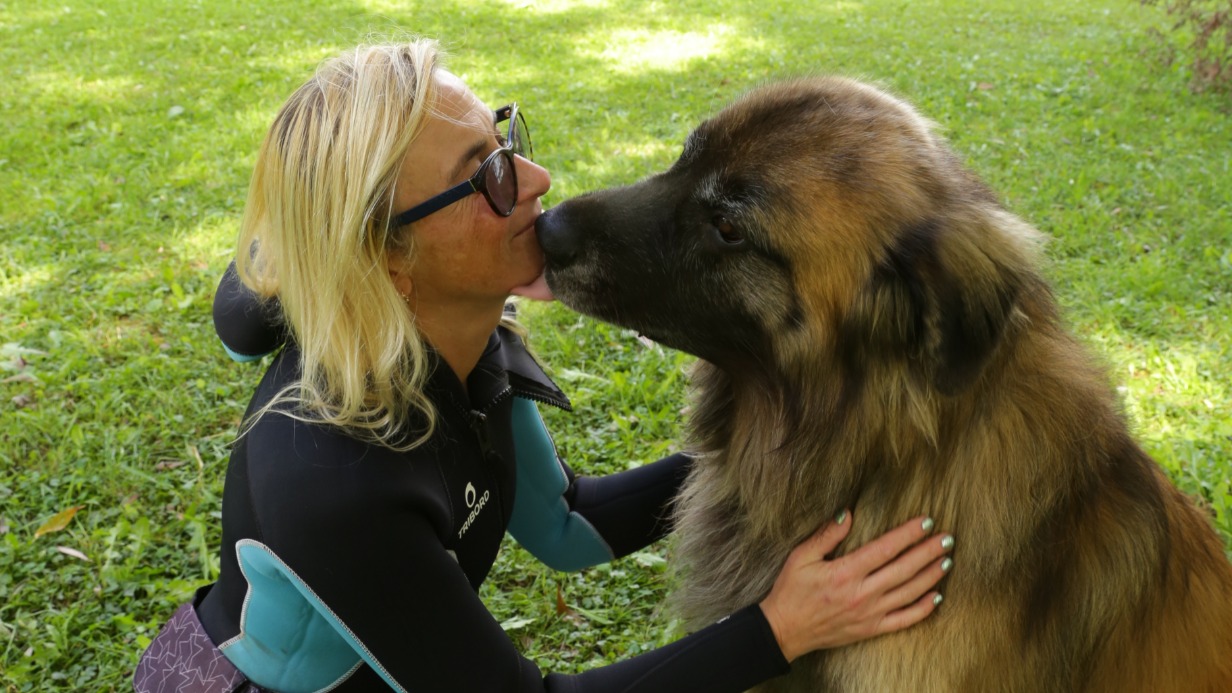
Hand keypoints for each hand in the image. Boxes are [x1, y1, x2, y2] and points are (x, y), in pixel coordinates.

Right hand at [758, 509, 952, 661]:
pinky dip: (923, 609)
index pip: (886, 548)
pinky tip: (936, 596)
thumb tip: (849, 513)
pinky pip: (904, 620)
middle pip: (904, 569)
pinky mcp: (871, 629)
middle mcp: (862, 594)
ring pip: (909, 593)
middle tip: (948, 538)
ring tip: (947, 560)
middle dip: (929, 551)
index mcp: (845, 572)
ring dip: (931, 576)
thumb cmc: (791, 590)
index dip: (909, 533)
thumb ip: (827, 535)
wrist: (784, 630)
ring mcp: (869, 614)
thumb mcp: (801, 557)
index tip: (927, 520)